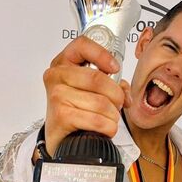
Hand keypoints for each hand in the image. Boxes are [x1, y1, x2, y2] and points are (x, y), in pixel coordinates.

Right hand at [42, 36, 132, 155]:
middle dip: (116, 95)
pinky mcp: (61, 116)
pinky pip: (96, 119)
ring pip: (101, 103)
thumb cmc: (74, 111)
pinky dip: (108, 127)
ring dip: (113, 115)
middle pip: (98, 79)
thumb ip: (111, 84)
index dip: (103, 55)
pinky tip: (104, 128)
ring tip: (109, 118)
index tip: (114, 68)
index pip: (82, 45)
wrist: (59, 136)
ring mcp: (57, 95)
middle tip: (118, 103)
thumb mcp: (90, 90)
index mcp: (63, 63)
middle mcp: (56, 76)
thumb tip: (125, 92)